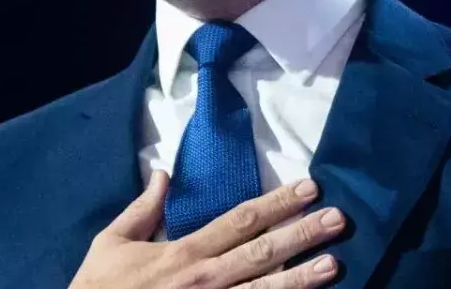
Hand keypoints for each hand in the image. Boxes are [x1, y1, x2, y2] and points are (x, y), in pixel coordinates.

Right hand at [69, 171, 345, 288]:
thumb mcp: (111, 244)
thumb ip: (142, 209)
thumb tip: (162, 173)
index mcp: (184, 253)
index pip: (241, 220)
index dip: (278, 202)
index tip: (310, 187)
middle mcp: (204, 280)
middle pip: (263, 253)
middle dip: (302, 234)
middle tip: (339, 219)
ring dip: (302, 278)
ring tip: (334, 264)